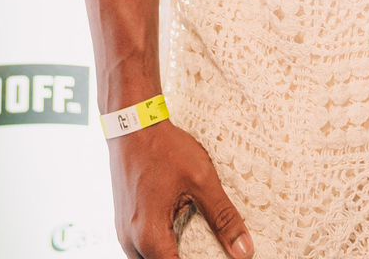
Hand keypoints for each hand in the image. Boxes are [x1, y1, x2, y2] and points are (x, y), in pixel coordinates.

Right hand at [109, 119, 254, 258]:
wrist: (132, 123)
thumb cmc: (164, 147)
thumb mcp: (201, 179)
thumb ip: (223, 217)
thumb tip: (244, 250)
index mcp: (150, 237)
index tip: (220, 258)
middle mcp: (131, 242)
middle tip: (209, 251)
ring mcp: (124, 233)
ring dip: (172, 255)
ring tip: (196, 245)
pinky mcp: (124, 223)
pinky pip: (142, 249)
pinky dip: (162, 248)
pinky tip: (179, 233)